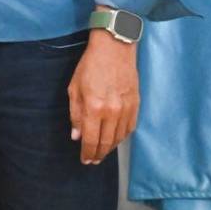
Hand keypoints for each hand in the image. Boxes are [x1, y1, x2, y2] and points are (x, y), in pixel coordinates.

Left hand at [68, 30, 137, 164]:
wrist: (114, 49)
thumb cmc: (90, 66)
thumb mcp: (74, 88)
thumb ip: (75, 114)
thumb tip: (76, 136)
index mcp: (94, 108)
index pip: (90, 139)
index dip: (87, 153)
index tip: (84, 160)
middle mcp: (112, 112)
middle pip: (106, 142)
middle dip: (98, 154)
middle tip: (93, 160)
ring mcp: (126, 109)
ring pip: (119, 137)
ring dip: (110, 148)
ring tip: (102, 152)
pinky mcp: (136, 105)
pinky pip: (130, 128)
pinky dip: (122, 137)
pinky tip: (116, 139)